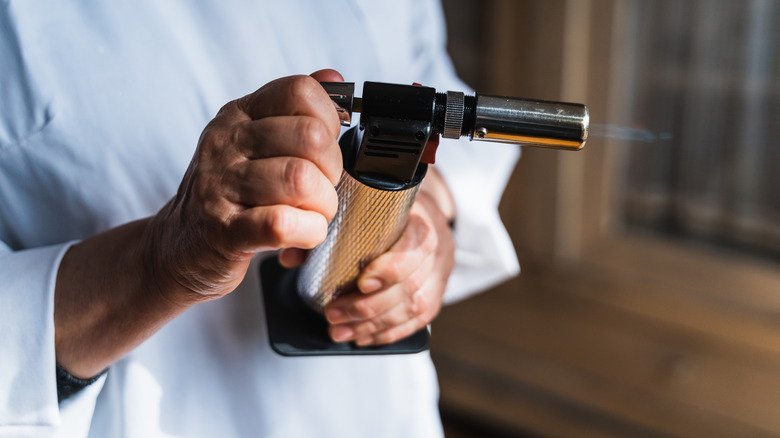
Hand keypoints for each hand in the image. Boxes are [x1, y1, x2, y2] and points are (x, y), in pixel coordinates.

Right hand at [149, 70, 343, 303]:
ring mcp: (220, 186)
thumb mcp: (253, 143)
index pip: (300, 91)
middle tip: (323, 189)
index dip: (329, 120)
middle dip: (333, 169)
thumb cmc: (228, 195)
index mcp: (239, 115)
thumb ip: (293, 111)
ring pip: (301, 179)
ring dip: (323, 205)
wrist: (178, 247)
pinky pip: (281, 223)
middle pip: (310, 137)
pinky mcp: (224, 231)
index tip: (325, 148)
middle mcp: (226, 143)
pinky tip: (303, 234)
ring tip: (314, 214)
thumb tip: (333, 77)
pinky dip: (308, 232)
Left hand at [321, 168, 455, 345]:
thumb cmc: (386, 208)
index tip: (361, 283)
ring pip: (415, 306)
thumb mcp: (362, 205)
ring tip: (340, 332)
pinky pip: (419, 321)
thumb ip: (327, 230)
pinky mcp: (438, 292)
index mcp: (422, 216)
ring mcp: (441, 271)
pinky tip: (363, 336)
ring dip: (373, 324)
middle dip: (368, 306)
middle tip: (333, 314)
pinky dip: (388, 332)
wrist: (421, 209)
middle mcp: (439, 244)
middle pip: (411, 284)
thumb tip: (290, 256)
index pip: (417, 244)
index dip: (391, 268)